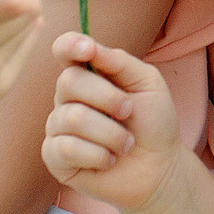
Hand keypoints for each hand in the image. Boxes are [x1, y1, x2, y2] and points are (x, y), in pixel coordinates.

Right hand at [40, 30, 190, 213]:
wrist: (158, 168)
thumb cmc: (153, 123)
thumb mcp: (148, 83)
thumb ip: (119, 62)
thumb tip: (89, 46)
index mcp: (89, 74)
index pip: (65, 49)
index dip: (70, 45)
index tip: (87, 49)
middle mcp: (68, 98)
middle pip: (69, 82)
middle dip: (108, 98)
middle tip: (128, 112)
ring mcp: (58, 127)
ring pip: (71, 118)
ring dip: (110, 133)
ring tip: (125, 143)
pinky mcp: (55, 157)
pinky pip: (66, 148)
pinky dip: (98, 155)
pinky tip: (109, 160)